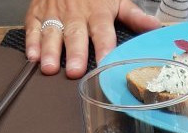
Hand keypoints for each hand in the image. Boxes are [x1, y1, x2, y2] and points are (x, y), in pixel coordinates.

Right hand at [25, 0, 162, 78]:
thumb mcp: (117, 0)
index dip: (104, 47)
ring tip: (50, 68)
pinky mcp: (38, 12)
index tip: (105, 62)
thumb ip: (134, 17)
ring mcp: (55, 13)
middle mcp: (75, 14)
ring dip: (50, 51)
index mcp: (97, 12)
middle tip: (75, 71)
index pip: (102, 31)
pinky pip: (33, 26)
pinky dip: (32, 41)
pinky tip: (33, 56)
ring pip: (52, 32)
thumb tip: (155, 28)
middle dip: (75, 53)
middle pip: (75, 35)